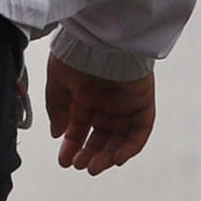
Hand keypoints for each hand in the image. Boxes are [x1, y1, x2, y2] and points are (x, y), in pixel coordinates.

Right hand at [42, 56, 154, 173]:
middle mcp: (106, 102)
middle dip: (90, 154)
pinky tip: (116, 158)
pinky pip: (140, 130)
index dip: (72, 146)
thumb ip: (57, 108)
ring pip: (120, 138)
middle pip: (101, 137)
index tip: (64, 161)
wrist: (99, 34)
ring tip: (94, 166)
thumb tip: (57, 134)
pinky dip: (130, 146)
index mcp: (85, 98)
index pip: (80, 129)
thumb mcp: (58, 81)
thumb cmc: (75, 53)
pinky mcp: (143, 100)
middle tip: (81, 165)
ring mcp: (125, 103)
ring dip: (108, 155)